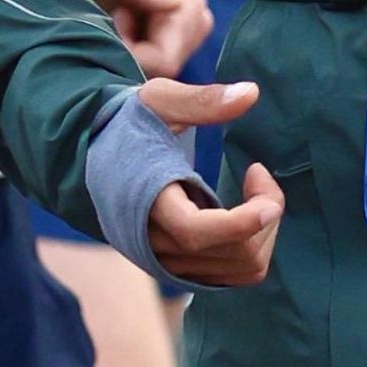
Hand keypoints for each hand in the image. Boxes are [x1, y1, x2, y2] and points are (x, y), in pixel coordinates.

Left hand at [67, 0, 216, 74]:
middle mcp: (196, 23)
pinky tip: (120, 25)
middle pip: (163, 71)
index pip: (165, 62)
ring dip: (130, 52)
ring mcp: (187, 34)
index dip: (131, 55)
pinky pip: (153, 64)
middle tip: (112, 18)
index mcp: (190, 6)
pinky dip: (131, 51)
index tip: (111, 24)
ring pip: (158, 71)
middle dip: (131, 53)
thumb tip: (174, 4)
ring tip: (115, 17)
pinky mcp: (173, 39)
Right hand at [136, 76, 284, 286]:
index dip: (241, 222)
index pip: (195, 231)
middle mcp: (154, 242)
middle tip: (258, 173)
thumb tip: (251, 93)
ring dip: (264, 231)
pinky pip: (235, 273)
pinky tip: (247, 213)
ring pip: (241, 267)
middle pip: (233, 252)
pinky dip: (254, 245)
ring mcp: (169, 261)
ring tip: (254, 191)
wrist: (97, 156)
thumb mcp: (159, 102)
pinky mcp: (183, 268)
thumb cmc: (129, 124)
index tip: (270, 200)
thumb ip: (202, 100)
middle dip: (264, 214)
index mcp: (144, 200)